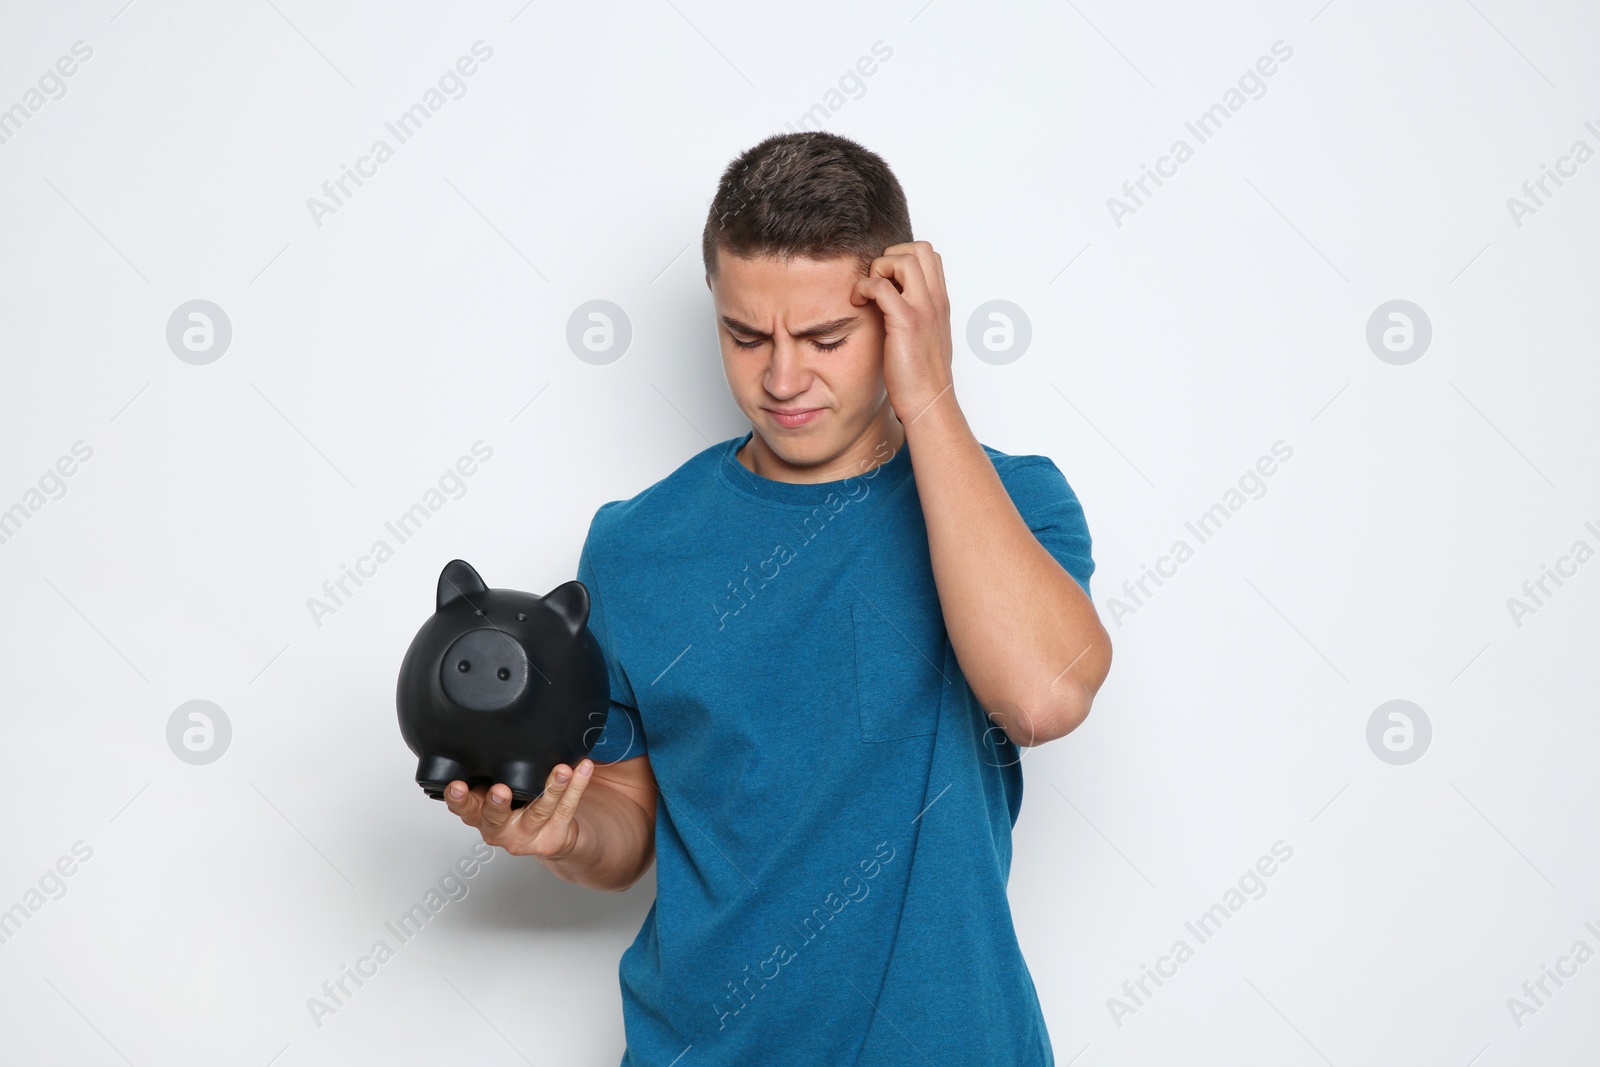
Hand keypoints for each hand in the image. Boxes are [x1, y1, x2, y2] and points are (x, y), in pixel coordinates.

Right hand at [444, 760, 593, 860]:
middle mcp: (499, 829)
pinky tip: (583, 768)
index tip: (456, 785)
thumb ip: (486, 771)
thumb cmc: (515, 805)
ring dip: (551, 789)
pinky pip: (567, 809)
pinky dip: (577, 786)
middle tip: (501, 790)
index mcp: (479, 814)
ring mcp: (526, 835)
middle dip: (497, 804)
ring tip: (560, 771)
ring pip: (539, 811)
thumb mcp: (492, 791)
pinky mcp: (552, 837)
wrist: (547, 835)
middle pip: (496, 817)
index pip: (464, 807)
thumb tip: (486, 727)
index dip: (458, 799)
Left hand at [850, 240, 954, 425]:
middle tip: (876, 282)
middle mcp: (935, 300)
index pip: (929, 256)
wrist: (929, 402)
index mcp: (939, 302)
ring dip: (878, 269)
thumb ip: (916, 315)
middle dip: (891, 256)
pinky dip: (864, 287)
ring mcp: (923, 309)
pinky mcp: (905, 322)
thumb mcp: (925, 337)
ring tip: (867, 293)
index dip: (903, 258)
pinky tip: (857, 303)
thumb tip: (896, 303)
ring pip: (903, 259)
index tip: (886, 280)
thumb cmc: (922, 377)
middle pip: (919, 249)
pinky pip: (881, 286)